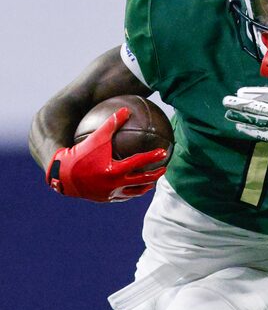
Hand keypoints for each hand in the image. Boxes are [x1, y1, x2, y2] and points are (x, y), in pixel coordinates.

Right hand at [47, 107, 167, 201]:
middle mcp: (115, 185)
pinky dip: (131, 191)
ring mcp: (110, 194)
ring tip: (152, 181)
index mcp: (114, 171)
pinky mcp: (105, 199)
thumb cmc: (78, 153)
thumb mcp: (96, 137)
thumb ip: (112, 124)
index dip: (153, 157)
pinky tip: (133, 186)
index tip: (164, 152)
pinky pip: (123, 196)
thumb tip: (126, 109)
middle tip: (164, 167)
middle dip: (156, 174)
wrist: (60, 175)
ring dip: (145, 186)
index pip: (139, 163)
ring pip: (134, 192)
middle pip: (142, 181)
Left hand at [223, 70, 267, 153]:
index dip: (251, 93)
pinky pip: (265, 135)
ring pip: (257, 121)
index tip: (238, 91)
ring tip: (228, 114)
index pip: (266, 95)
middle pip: (257, 108)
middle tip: (225, 101)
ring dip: (241, 117)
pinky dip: (252, 131)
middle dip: (240, 104)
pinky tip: (241, 128)